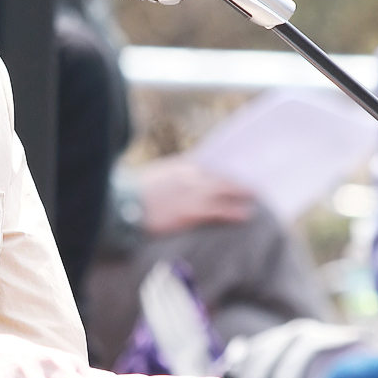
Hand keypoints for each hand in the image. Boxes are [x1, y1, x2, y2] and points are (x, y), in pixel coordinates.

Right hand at [137, 157, 255, 234]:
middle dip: (237, 178)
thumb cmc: (131, 195)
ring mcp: (192, 192)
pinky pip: (220, 210)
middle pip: (221, 175)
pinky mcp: (192, 211)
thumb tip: (178, 177)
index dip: (224, 167)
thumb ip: (168, 176)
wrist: (122, 207)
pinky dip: (234, 212)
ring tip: (255, 195)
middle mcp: (189, 176)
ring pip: (225, 190)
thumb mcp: (151, 178)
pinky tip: (245, 215)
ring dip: (242, 193)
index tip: (236, 168)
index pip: (208, 163)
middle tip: (253, 181)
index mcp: (178, 166)